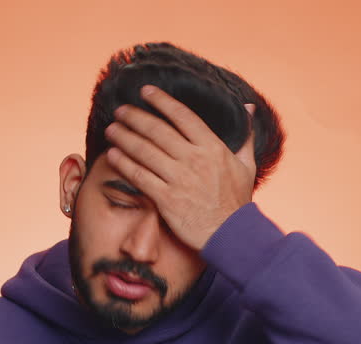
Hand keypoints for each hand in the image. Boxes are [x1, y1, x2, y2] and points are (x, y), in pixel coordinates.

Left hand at [104, 84, 255, 250]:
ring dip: (125, 137)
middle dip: (135, 117)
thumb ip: (246, 135)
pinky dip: (124, 163)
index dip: (162, 101)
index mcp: (213, 148)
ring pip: (145, 151)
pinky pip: (140, 176)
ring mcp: (179, 179)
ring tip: (112, 130)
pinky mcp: (167, 199)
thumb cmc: (237, 202)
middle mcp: (194, 160)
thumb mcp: (247, 165)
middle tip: (120, 110)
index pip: (183, 116)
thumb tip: (249, 107)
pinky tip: (113, 155)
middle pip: (158, 130)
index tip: (146, 92)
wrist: (230, 235)